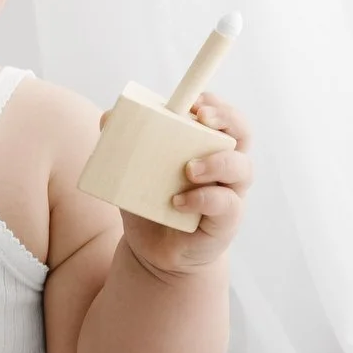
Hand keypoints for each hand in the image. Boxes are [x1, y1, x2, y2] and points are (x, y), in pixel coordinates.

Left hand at [102, 93, 254, 276]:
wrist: (154, 251)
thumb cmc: (148, 202)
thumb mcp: (131, 170)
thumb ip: (121, 143)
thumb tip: (109, 117)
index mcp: (207, 148)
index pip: (225, 117)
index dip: (217, 104)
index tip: (195, 102)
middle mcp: (225, 167)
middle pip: (243, 134)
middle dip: (227, 120)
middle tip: (201, 119)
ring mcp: (229, 194)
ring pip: (241, 168)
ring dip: (217, 162)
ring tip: (188, 169)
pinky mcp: (225, 221)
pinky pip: (226, 204)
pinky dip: (204, 199)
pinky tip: (179, 202)